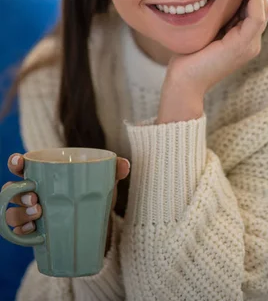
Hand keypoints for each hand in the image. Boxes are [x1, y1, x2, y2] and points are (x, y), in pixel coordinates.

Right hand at [2, 153, 129, 255]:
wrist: (98, 223)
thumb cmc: (95, 193)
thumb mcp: (105, 180)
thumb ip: (115, 170)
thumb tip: (125, 165)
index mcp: (46, 173)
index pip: (23, 165)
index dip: (16, 162)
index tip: (19, 163)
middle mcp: (34, 190)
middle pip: (14, 188)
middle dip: (19, 193)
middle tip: (36, 199)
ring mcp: (32, 212)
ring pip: (14, 210)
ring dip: (20, 213)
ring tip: (38, 216)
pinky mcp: (35, 231)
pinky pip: (18, 232)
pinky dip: (21, 232)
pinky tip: (32, 233)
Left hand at [164, 0, 267, 95]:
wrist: (184, 81)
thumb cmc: (188, 56)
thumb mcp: (204, 27)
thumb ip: (214, 13)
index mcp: (243, 35)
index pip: (254, 2)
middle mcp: (251, 40)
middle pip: (262, 1)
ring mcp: (250, 44)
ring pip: (263, 6)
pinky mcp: (244, 46)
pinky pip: (257, 17)